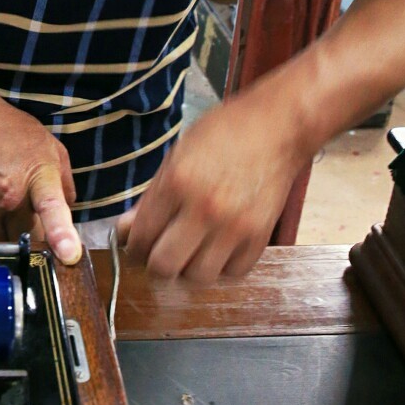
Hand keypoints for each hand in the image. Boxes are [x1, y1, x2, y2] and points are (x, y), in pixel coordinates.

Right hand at [0, 95, 81, 263]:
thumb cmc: (10, 131)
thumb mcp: (50, 147)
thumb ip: (65, 183)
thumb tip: (68, 212)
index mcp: (38, 177)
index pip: (52, 209)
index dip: (62, 234)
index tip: (69, 255)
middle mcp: (10, 196)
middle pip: (28, 240)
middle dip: (35, 237)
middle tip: (31, 220)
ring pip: (3, 244)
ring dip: (10, 238)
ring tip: (8, 214)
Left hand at [116, 96, 309, 281]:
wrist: (277, 128)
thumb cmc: (224, 134)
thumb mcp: (177, 156)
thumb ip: (151, 197)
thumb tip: (126, 230)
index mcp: (178, 183)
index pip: (141, 237)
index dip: (133, 247)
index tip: (137, 245)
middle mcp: (205, 210)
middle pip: (165, 267)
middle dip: (155, 264)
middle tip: (158, 252)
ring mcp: (236, 227)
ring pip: (198, 277)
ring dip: (188, 269)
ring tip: (189, 251)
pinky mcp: (260, 237)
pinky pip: (232, 272)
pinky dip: (222, 267)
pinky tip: (217, 247)